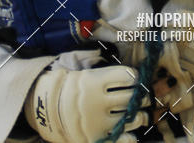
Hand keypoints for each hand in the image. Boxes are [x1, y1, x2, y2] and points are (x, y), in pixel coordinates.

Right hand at [24, 64, 149, 142]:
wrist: (46, 110)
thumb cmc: (71, 87)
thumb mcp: (83, 71)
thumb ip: (101, 65)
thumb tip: (118, 59)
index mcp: (94, 81)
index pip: (126, 76)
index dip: (135, 77)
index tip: (137, 78)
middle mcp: (96, 101)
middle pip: (131, 97)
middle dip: (142, 96)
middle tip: (146, 96)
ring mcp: (96, 121)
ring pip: (128, 117)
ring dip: (140, 115)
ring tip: (142, 114)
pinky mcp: (94, 138)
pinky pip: (118, 139)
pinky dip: (129, 137)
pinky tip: (133, 133)